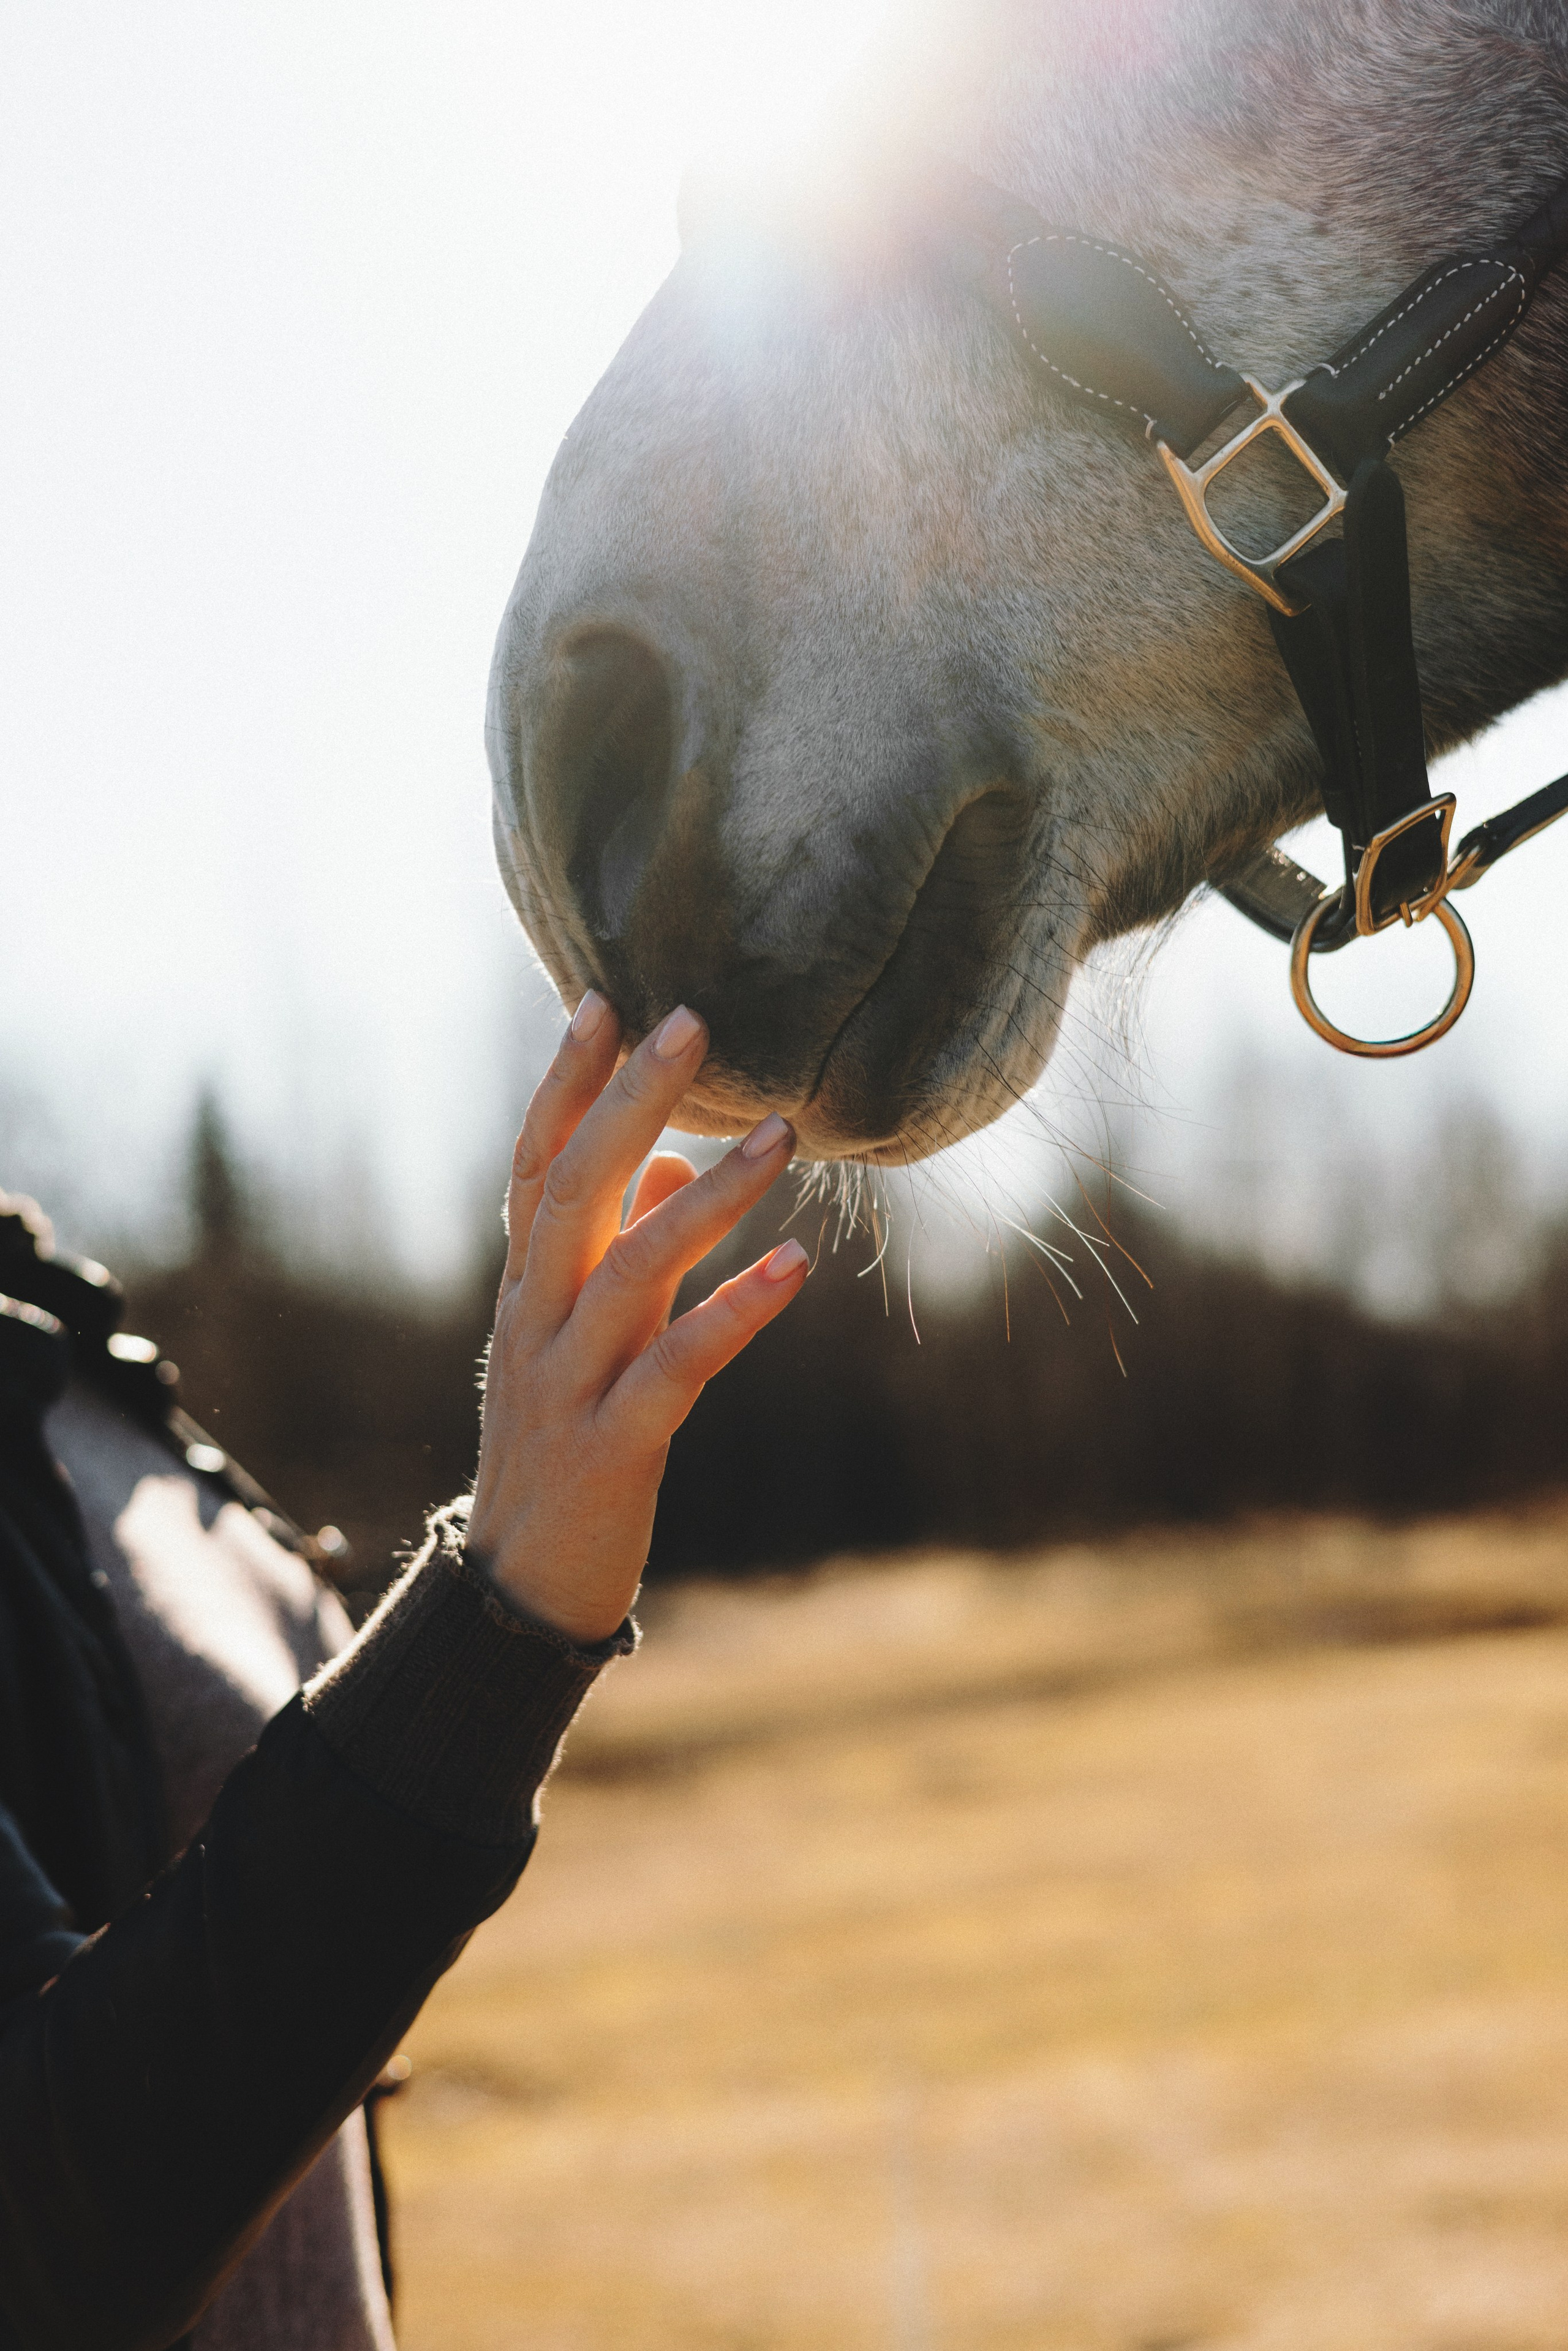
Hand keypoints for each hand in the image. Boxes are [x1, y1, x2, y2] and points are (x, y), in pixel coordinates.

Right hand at [467, 994, 807, 1641]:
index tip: (602, 1000)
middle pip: (573, 1191)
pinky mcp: (612, 1446)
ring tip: (783, 1134)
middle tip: (690, 1021)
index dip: (565, 1084)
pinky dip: (735, 1312)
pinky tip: (796, 1267)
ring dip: (711, 1198)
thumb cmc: (565, 1450)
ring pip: (629, 1269)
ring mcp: (566, 1384)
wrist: (520, 1593)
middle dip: (629, 1102)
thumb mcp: (586, 1342)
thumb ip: (625, 1249)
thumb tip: (680, 1161)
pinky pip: (675, 1366)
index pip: (535, 1165)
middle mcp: (533, 1322)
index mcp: (525, 1291)